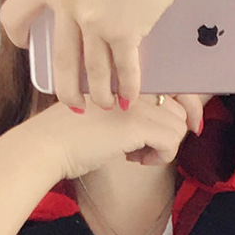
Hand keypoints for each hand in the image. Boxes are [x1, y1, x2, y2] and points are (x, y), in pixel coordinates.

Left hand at [1, 0, 198, 111]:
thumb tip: (60, 5)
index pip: (14, 14)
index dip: (17, 35)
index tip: (28, 46)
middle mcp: (67, 2)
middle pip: (60, 63)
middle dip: (67, 92)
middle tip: (73, 103)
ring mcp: (95, 18)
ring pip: (93, 74)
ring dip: (100, 96)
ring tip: (105, 104)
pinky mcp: (125, 30)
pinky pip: (124, 71)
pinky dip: (128, 89)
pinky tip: (129, 98)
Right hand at [32, 92, 211, 180]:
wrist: (46, 145)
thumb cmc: (70, 135)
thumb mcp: (104, 113)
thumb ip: (131, 110)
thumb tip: (164, 126)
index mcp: (124, 74)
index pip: (173, 83)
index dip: (188, 107)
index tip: (186, 128)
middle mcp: (133, 80)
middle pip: (181, 106)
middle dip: (170, 134)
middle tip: (144, 149)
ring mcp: (135, 99)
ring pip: (179, 124)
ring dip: (163, 147)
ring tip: (136, 154)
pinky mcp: (136, 122)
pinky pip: (172, 141)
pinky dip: (160, 157)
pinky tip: (136, 160)